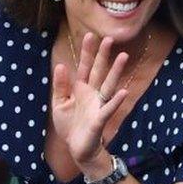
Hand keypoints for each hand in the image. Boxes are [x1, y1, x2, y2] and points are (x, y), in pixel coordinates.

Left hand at [51, 33, 128, 168]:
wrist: (77, 148)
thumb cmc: (70, 125)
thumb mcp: (59, 103)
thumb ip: (61, 85)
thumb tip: (62, 65)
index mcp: (81, 89)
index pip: (85, 67)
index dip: (88, 52)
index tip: (90, 35)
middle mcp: (92, 94)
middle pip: (99, 71)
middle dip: (103, 55)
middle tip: (109, 38)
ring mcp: (98, 105)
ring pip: (108, 85)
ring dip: (116, 71)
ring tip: (123, 56)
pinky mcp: (100, 119)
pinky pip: (109, 108)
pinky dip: (116, 101)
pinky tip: (124, 91)